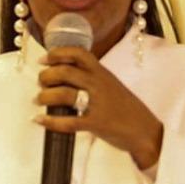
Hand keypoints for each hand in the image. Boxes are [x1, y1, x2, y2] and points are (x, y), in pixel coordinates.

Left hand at [34, 46, 163, 169]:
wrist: (145, 130)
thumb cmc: (125, 108)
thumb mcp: (111, 84)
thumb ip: (91, 78)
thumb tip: (63, 75)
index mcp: (102, 72)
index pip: (78, 53)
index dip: (57, 54)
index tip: (43, 60)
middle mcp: (98, 84)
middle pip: (65, 72)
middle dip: (46, 76)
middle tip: (41, 83)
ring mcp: (97, 104)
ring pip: (63, 95)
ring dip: (45, 96)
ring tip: (39, 100)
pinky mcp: (96, 124)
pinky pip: (68, 122)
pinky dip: (50, 121)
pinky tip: (39, 120)